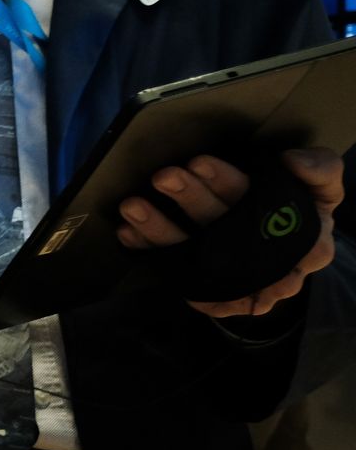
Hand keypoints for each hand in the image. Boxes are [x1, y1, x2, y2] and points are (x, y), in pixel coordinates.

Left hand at [117, 149, 340, 317]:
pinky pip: (174, 271)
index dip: (226, 183)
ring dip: (159, 229)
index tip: (198, 162)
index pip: (259, 203)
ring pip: (191, 252)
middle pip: (221, 225)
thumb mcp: (322, 189)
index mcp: (297, 231)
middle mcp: (263, 258)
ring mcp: (232, 275)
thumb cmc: (300, 211)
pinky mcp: (208, 288)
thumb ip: (319, 170)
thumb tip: (294, 161)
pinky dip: (150, 251)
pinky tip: (127, 234)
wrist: (289, 257)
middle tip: (162, 176)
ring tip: (132, 206)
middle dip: (190, 198)